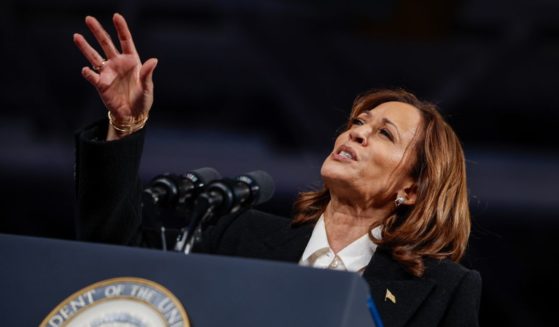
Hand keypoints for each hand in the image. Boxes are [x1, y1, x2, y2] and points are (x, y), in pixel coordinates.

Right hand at [73, 13, 156, 139]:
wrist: (133, 115)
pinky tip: (86, 69)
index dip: (121, 28)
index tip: (116, 16)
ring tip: (76, 36)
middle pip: (106, 44)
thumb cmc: (143, 100)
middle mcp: (118, 63)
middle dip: (98, 31)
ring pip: (94, 56)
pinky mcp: (101, 84)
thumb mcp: (148, 87)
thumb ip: (148, 74)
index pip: (125, 41)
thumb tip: (153, 60)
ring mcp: (108, 73)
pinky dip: (88, 73)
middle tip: (88, 18)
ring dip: (85, 47)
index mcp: (132, 61)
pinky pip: (92, 76)